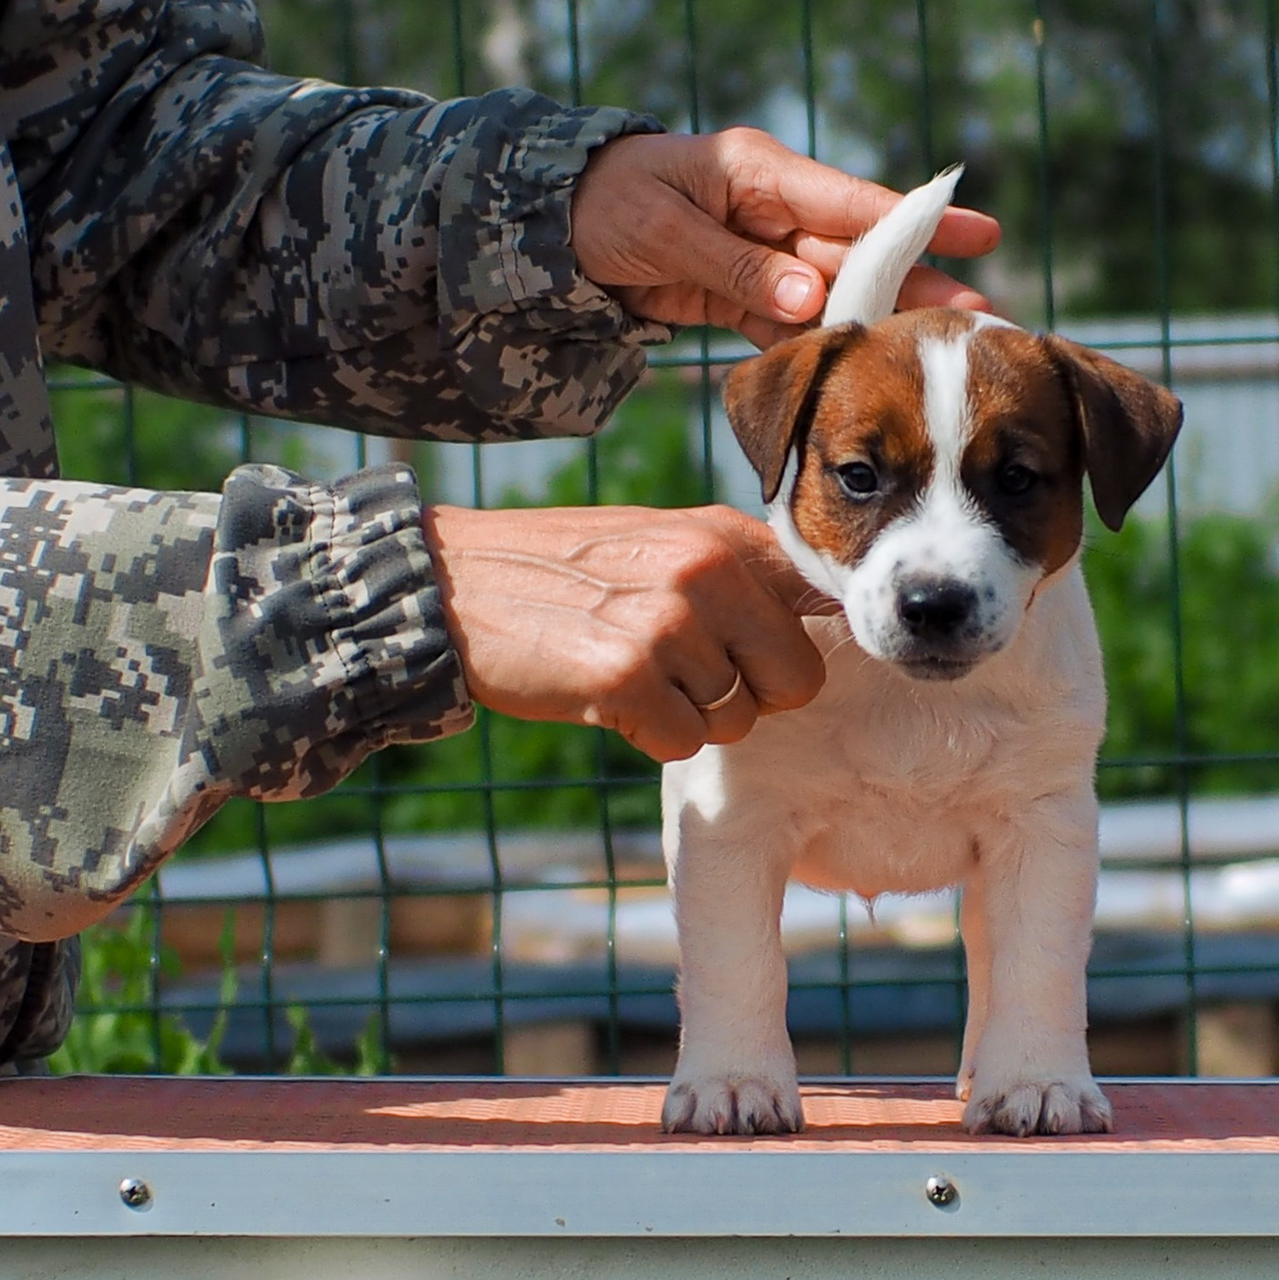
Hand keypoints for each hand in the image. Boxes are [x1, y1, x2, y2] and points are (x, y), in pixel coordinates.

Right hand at [424, 504, 833, 760]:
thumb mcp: (659, 542)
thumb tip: (826, 612)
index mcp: (723, 535)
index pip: (822, 600)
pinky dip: (648, 736)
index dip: (806, 642)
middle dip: (751, 695)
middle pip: (797, 679)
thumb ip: (738, 572)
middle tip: (687, 677)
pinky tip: (605, 695)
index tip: (777, 658)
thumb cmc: (563, 572)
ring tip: (632, 674)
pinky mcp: (626, 678)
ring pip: (738, 720)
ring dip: (690, 715)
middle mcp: (707, 571)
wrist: (451, 584)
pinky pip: (683, 744)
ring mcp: (668, 624)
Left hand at [569, 127, 1001, 347]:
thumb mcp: (662, 228)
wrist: (543, 227)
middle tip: (982, 319)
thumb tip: (811, 299)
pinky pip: (792, 325)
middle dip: (919, 288)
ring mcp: (760, 257)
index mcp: (760, 176)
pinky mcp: (739, 295)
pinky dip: (825, 351)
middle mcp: (772, 214)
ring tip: (939, 357)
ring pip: (836, 297)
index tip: (982, 232)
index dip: (919, 223)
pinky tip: (867, 380)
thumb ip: (735, 266)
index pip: (853, 202)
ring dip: (883, 328)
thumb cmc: (601, 203)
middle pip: (860, 257)